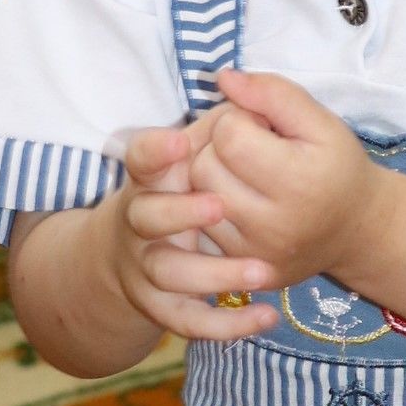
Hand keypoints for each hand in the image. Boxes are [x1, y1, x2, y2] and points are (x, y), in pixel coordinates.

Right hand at [108, 117, 277, 342]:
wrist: (137, 248)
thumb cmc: (186, 185)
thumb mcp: (197, 150)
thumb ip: (220, 119)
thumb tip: (231, 79)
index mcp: (150, 177)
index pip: (140, 159)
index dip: (153, 152)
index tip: (180, 143)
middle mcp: (140, 220)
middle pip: (145, 217)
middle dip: (179, 212)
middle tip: (220, 206)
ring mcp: (147, 264)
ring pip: (168, 274)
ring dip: (212, 274)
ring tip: (262, 271)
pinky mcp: (162, 303)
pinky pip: (188, 320)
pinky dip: (226, 325)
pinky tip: (268, 317)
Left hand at [188, 70, 383, 286]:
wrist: (356, 230)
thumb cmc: (337, 167)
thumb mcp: (321, 121)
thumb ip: (274, 93)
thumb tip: (223, 78)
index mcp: (299, 182)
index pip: (229, 135)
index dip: (239, 119)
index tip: (263, 127)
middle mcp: (274, 225)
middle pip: (204, 167)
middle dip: (219, 147)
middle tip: (251, 148)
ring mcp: (254, 254)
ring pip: (195, 197)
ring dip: (211, 175)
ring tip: (243, 171)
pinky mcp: (242, 269)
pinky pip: (200, 227)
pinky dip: (210, 207)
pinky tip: (239, 198)